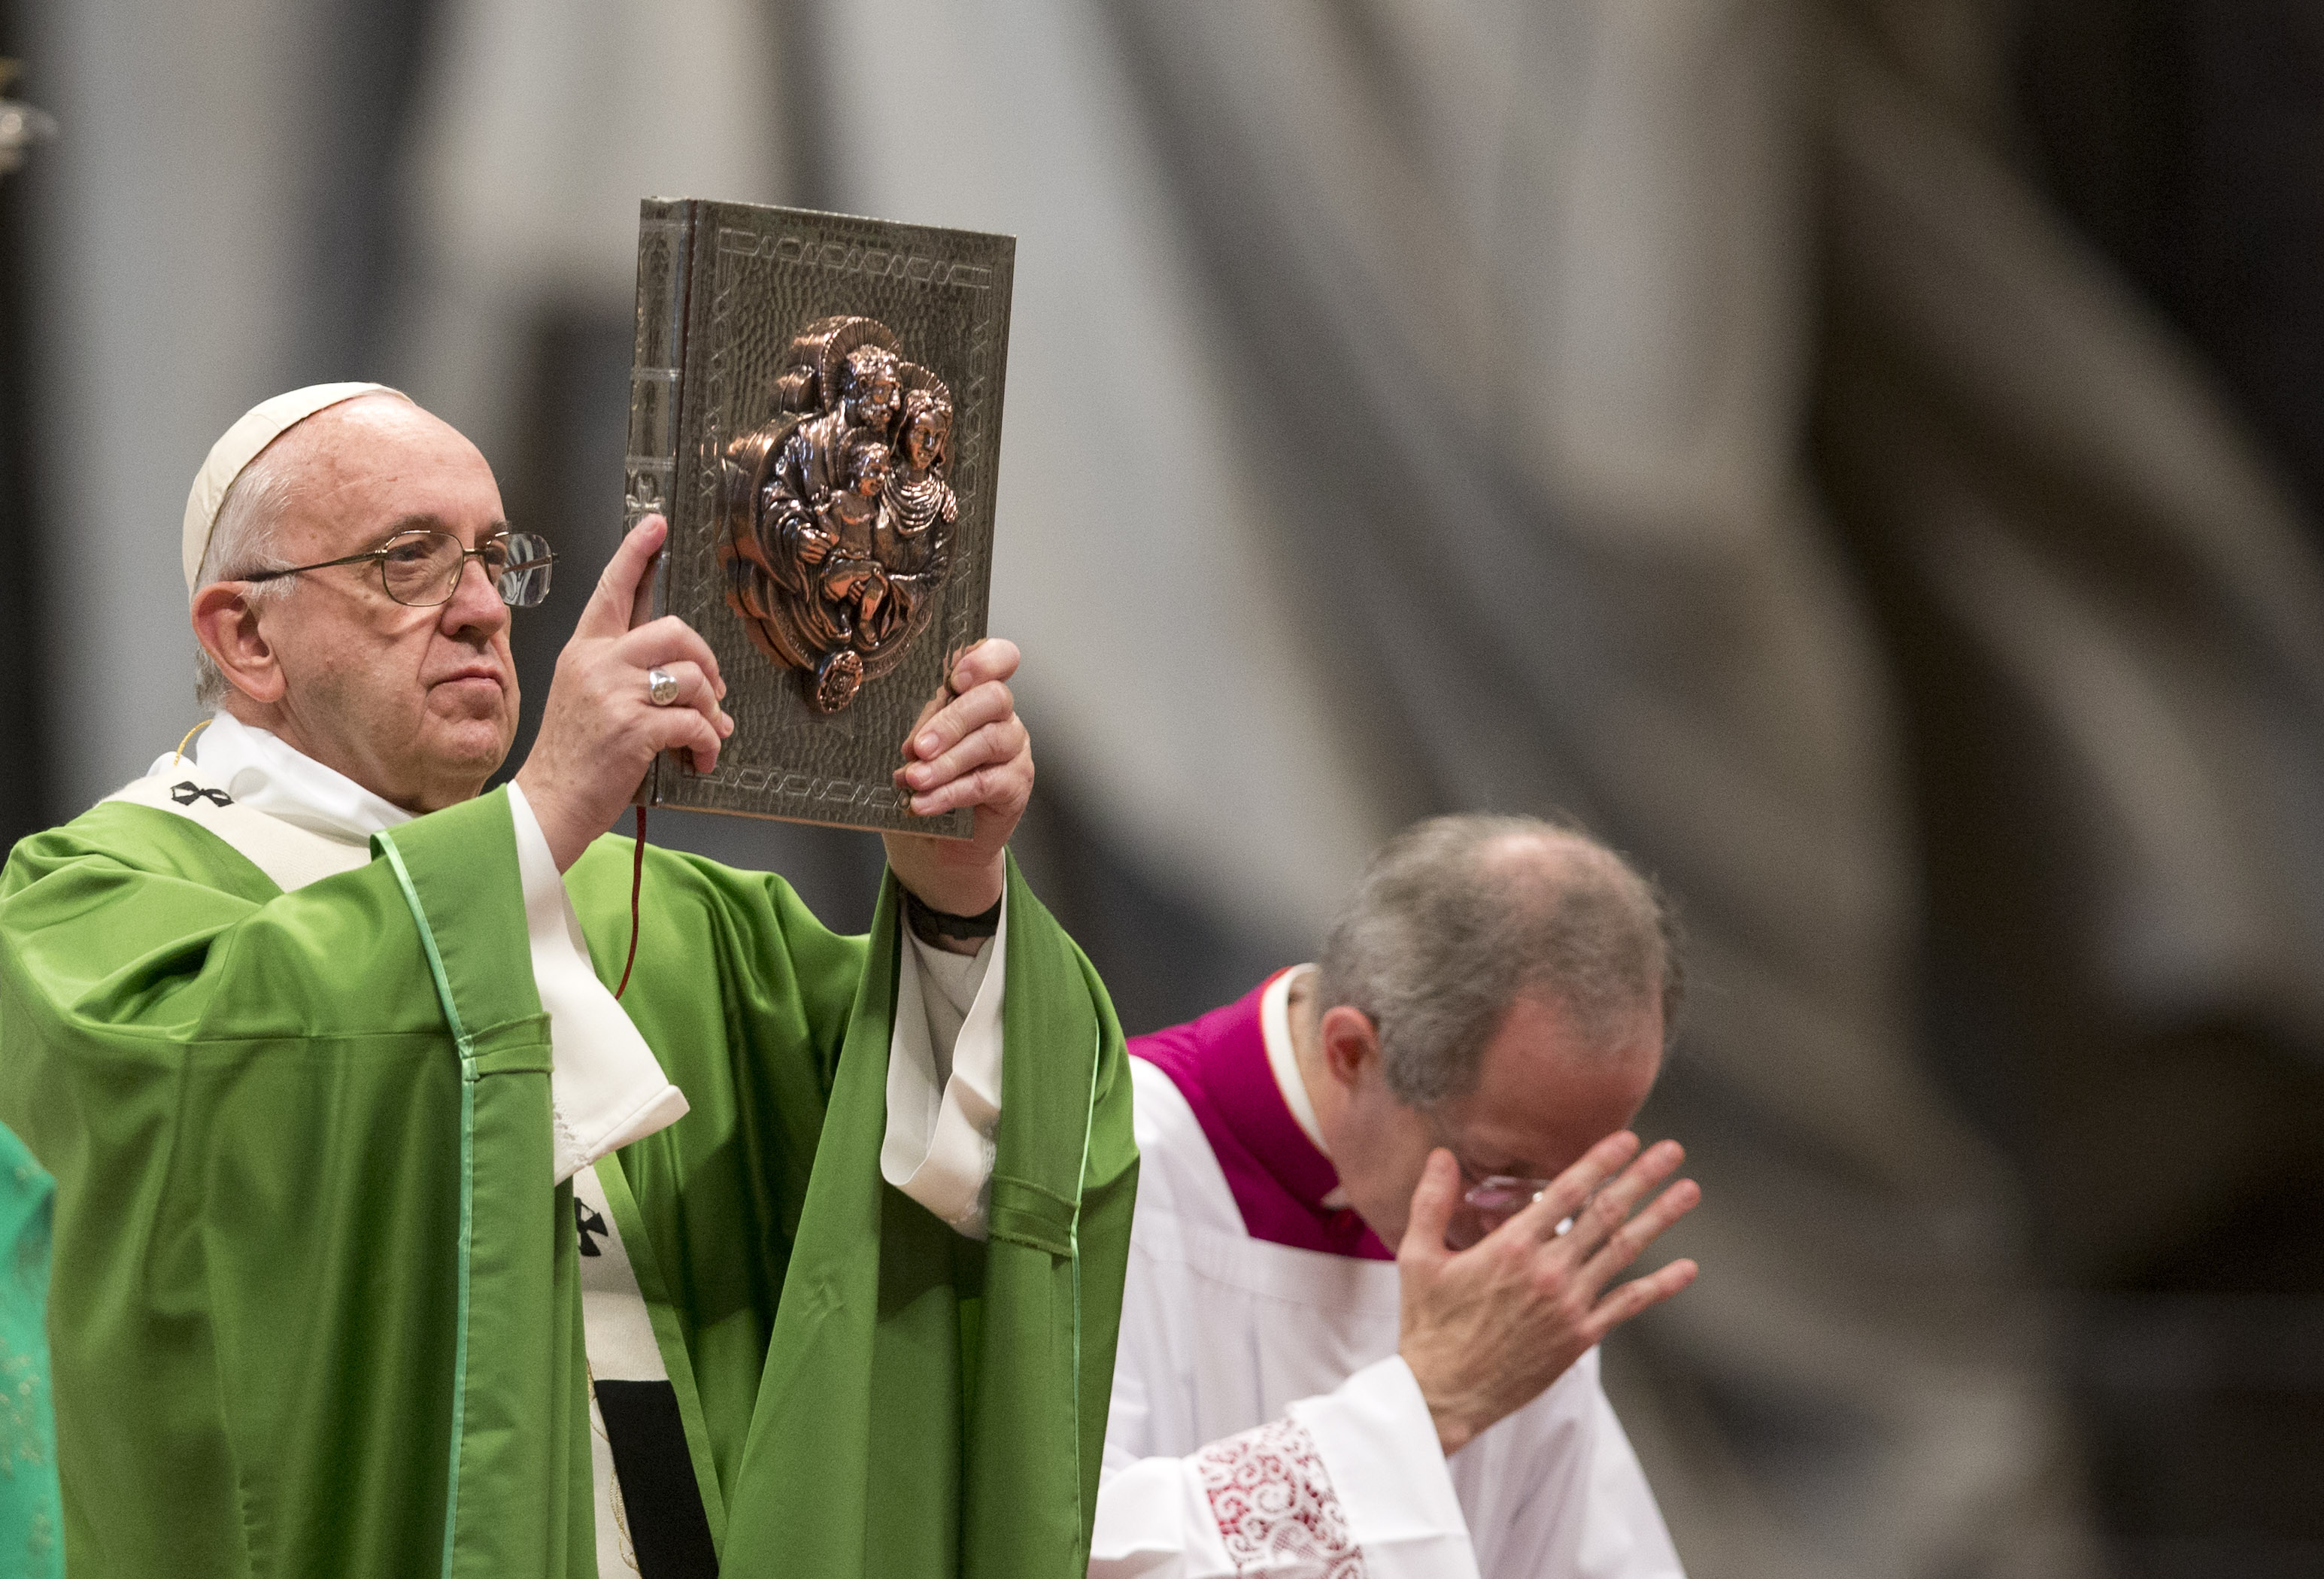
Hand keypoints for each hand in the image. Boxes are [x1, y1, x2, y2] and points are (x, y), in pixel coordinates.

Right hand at [515, 516, 733, 869]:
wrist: (548, 805)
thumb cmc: (571, 758)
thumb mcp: (585, 698)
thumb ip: (626, 674)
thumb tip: (688, 675)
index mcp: (584, 651)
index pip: (613, 589)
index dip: (637, 553)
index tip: (657, 524)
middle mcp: (597, 663)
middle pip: (673, 630)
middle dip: (706, 659)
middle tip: (713, 689)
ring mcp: (614, 694)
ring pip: (691, 677)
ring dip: (712, 710)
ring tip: (707, 734)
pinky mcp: (633, 728)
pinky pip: (695, 722)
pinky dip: (708, 743)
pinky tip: (701, 759)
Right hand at [796, 525, 834, 564]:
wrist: (793, 538)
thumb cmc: (806, 534)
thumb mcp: (813, 531)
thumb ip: (821, 534)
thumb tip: (829, 537)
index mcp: (811, 537)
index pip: (823, 543)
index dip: (827, 545)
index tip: (829, 546)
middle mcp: (807, 545)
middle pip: (821, 551)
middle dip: (824, 551)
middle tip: (826, 551)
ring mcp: (804, 551)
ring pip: (817, 556)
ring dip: (821, 556)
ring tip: (823, 555)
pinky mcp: (802, 556)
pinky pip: (812, 561)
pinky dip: (816, 560)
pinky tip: (819, 559)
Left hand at [880, 639, 1032, 937]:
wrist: (935, 842)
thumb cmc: (921, 782)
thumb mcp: (912, 746)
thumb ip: (916, 726)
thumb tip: (904, 729)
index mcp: (976, 693)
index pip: (999, 659)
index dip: (985, 660)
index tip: (957, 676)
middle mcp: (1001, 716)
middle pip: (994, 698)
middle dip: (952, 720)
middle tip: (918, 745)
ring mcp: (1012, 750)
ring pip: (991, 741)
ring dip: (947, 761)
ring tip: (913, 779)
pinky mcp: (1014, 785)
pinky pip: (986, 783)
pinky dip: (950, 793)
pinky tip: (924, 803)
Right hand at [1397, 1134, 1700, 1456]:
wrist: (1444, 1395)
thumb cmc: (1428, 1326)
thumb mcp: (1417, 1257)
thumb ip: (1431, 1202)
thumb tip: (1442, 1156)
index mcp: (1510, 1247)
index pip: (1566, 1192)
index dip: (1600, 1161)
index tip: (1628, 1138)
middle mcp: (1548, 1271)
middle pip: (1605, 1213)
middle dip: (1642, 1177)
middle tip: (1672, 1151)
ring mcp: (1569, 1305)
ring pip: (1623, 1251)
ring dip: (1659, 1218)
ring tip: (1688, 1192)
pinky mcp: (1579, 1337)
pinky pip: (1628, 1305)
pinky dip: (1660, 1286)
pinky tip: (1686, 1269)